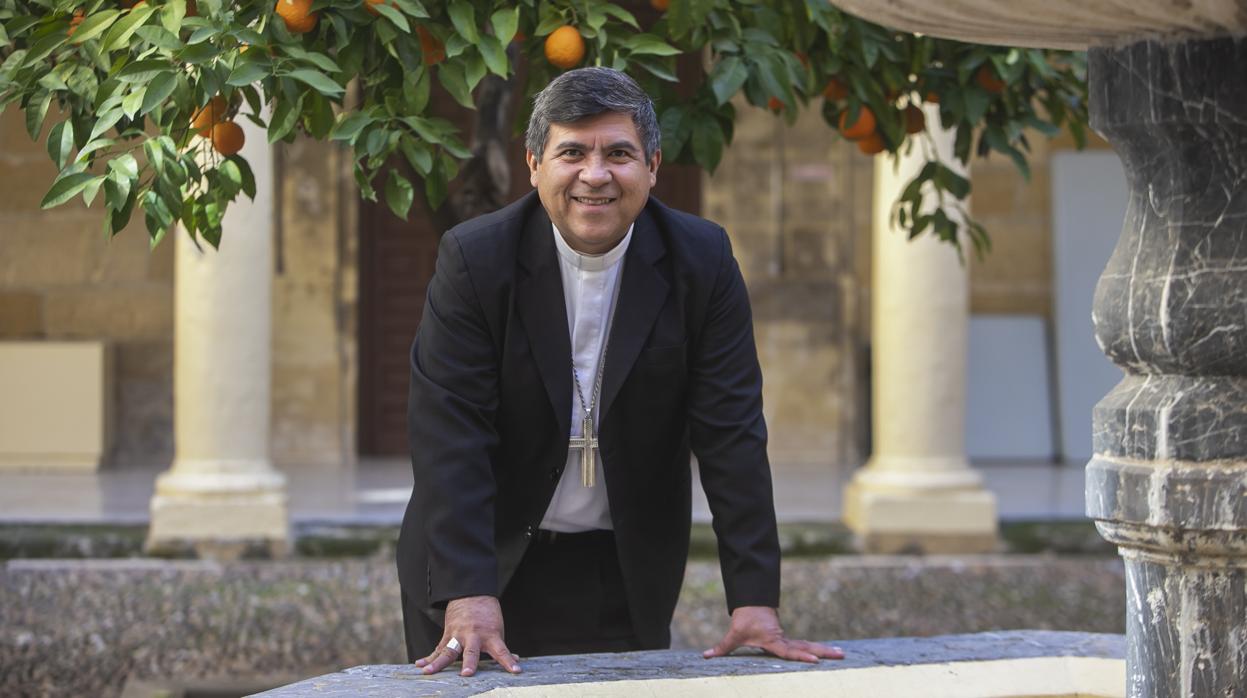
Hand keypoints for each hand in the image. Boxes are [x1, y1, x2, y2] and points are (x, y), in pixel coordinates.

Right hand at [414, 595, 521, 675]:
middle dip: (469, 662)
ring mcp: (459, 635)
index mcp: (490, 635)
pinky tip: (419, 665)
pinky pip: (438, 648)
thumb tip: (515, 661)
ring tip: (428, 672)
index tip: (516, 670)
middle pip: (471, 651)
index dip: (508, 661)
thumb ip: (500, 647)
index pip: (502, 651)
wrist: (471, 592)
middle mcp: (474, 636)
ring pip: (448, 651)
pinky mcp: (448, 634)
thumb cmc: (487, 614)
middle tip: (467, 673)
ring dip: (438, 663)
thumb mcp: (497, 629)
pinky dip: (429, 657)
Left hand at [703, 606, 843, 662]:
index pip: (789, 651)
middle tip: (841, 655)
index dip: (801, 656)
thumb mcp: (733, 635)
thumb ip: (721, 647)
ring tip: (842, 654)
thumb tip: (705, 656)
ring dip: (825, 650)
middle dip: (823, 651)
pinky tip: (830, 653)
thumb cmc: (743, 622)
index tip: (814, 660)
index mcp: (773, 641)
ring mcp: (788, 640)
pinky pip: (806, 646)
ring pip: (809, 645)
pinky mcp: (789, 641)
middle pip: (807, 647)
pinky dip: (818, 649)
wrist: (752, 606)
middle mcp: (784, 640)